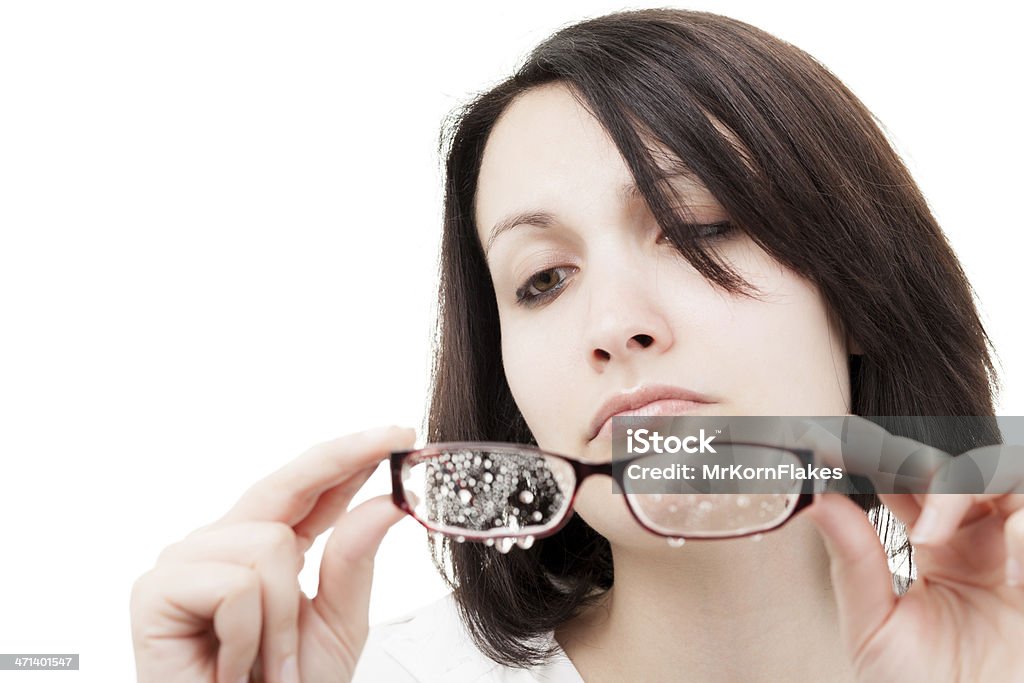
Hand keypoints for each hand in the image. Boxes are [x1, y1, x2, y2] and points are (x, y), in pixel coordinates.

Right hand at [130, 425, 415, 682]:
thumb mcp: (335, 624)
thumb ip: (353, 562)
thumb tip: (385, 504)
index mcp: (266, 547)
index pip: (311, 489)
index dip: (351, 456)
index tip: (398, 434)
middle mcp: (223, 543)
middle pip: (286, 485)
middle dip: (343, 460)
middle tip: (394, 439)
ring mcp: (186, 562)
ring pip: (269, 545)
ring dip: (283, 622)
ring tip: (268, 665)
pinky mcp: (155, 590)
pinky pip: (236, 585)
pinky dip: (251, 637)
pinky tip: (231, 668)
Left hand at [804, 462, 1023, 680]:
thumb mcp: (876, 627)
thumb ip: (853, 562)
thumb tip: (817, 500)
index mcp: (929, 543)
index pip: (903, 478)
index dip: (871, 454)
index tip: (828, 444)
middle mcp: (976, 537)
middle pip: (954, 464)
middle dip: (918, 465)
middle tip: (885, 486)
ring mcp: (1015, 551)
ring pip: (1002, 472)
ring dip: (961, 489)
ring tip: (929, 539)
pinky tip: (1013, 581)